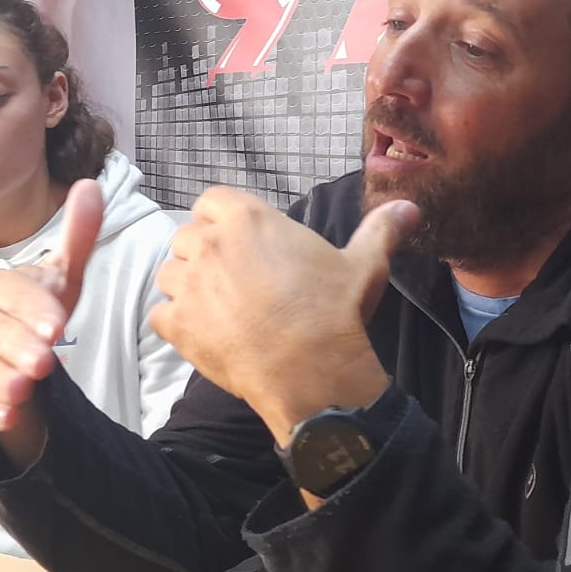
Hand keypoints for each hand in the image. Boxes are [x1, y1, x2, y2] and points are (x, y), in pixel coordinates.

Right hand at [0, 180, 104, 468]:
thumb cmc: (40, 313)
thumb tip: (90, 185)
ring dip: (0, 380)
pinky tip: (7, 416)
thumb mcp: (64, 278)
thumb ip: (77, 237)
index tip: (57, 326)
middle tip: (43, 363)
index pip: (11, 294)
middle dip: (17, 348)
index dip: (32, 310)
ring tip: (23, 390)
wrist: (18, 356)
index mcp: (0, 289)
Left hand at [150, 188, 420, 444]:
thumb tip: (410, 206)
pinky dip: (176, 325)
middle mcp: (210, 244)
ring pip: (169, 275)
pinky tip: (203, 335)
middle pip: (186, 238)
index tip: (237, 242)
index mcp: (248, 219)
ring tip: (216, 309)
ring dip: (186, 288)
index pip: (211, 201)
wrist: (311, 370)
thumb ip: (380, 230)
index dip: (220, 220)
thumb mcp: (363, 264)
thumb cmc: (334, 311)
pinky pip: (160, 315)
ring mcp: (190, 284)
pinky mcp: (176, 324)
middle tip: (230, 282)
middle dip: (202, 256)